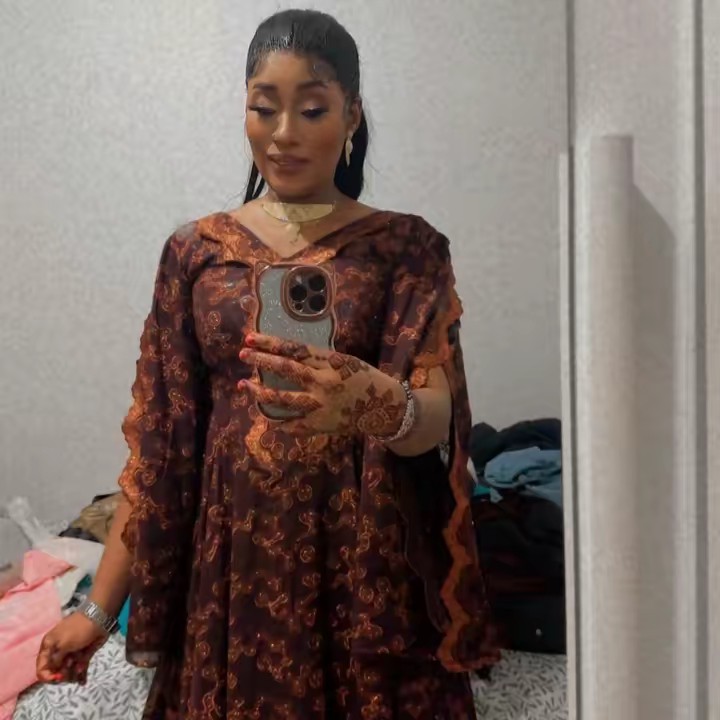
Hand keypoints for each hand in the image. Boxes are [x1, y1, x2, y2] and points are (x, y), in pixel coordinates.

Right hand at [37, 612, 106, 684]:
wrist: (99, 618)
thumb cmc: (78, 629)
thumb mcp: (62, 644)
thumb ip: (55, 660)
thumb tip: (54, 672)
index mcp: (48, 647)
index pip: (41, 668)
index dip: (47, 676)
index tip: (58, 678)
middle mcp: (58, 653)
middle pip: (55, 672)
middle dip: (62, 675)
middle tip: (71, 668)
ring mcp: (71, 654)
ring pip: (68, 672)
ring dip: (72, 676)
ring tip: (80, 668)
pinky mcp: (83, 655)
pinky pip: (80, 669)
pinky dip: (81, 676)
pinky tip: (83, 681)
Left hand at [238, 333, 406, 436]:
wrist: (384, 407)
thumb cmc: (363, 378)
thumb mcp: (344, 361)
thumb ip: (318, 360)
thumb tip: (287, 353)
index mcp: (330, 363)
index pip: (295, 349)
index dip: (271, 343)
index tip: (252, 337)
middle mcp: (323, 382)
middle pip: (286, 369)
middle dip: (262, 361)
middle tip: (243, 354)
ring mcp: (320, 405)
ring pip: (284, 398)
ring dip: (261, 392)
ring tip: (244, 385)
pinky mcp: (320, 424)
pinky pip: (294, 425)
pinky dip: (280, 422)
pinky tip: (266, 417)